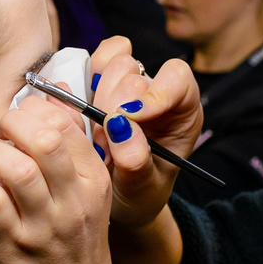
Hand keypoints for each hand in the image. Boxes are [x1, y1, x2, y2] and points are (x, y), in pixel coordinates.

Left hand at [0, 96, 115, 263]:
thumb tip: (54, 90)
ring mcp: (45, 225)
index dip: (34, 110)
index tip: (22, 121)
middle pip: (43, 138)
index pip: (65, 121)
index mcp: (95, 180)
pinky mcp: (14, 246)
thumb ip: (72, 144)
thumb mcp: (88, 195)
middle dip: (11, 124)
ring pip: (16, 167)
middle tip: (1, 135)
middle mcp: (74, 200)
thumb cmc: (75, 247)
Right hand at [89, 37, 202, 228]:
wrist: (119, 200)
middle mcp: (156, 91)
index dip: (154, 91)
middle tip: (108, 147)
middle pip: (134, 71)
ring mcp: (127, 84)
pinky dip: (81, 86)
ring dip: (96, 102)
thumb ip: (135, 159)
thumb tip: (118, 124)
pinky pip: (90, 63)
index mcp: (181, 111)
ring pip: (110, 63)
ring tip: (99, 140)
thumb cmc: (140, 192)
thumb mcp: (142, 187)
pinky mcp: (101, 83)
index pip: (177, 79)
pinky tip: (82, 119)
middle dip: (113, 110)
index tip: (133, 117)